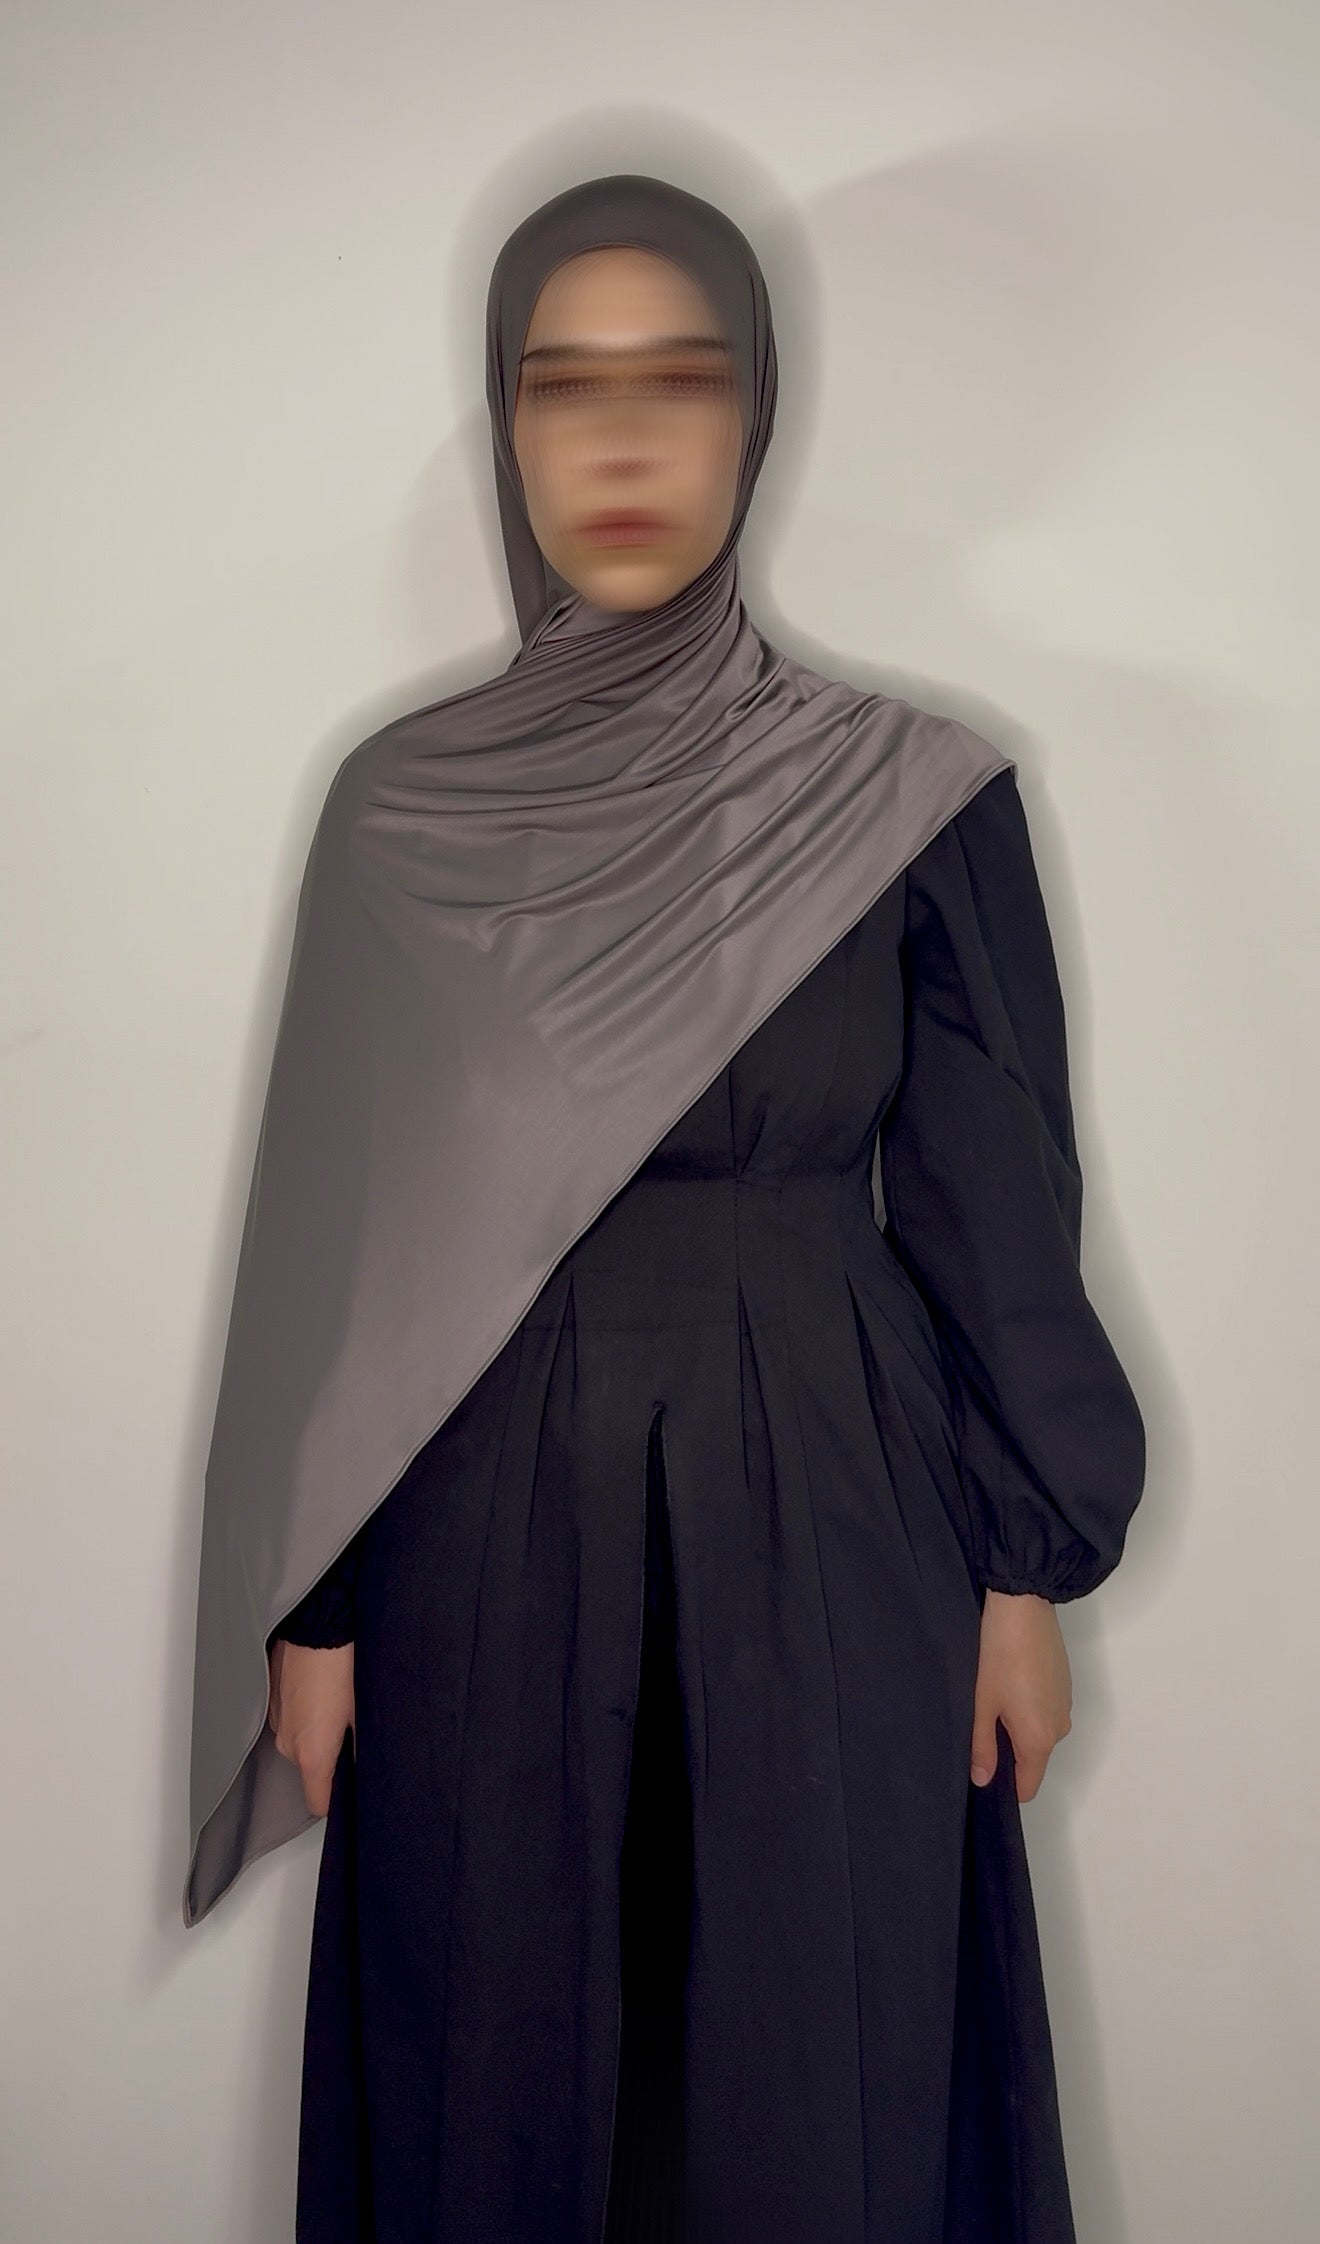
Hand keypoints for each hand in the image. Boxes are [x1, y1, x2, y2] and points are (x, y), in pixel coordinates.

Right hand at [267, 1638, 355, 1816]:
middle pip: (311, 1770)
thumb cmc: (344, 1666)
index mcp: (312, 1755)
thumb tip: (371, 1770)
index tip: (353, 1789)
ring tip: (340, 1704)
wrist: (317, 1624)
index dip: (338, 1802)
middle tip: (354, 1731)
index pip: (318, 1804)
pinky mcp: (271, 1701)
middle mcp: (287, 1744)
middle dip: (331, 1758)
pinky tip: (323, 1690)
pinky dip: (306, 1713)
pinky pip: (291, 1720)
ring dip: (318, 1732)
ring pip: (301, 1743)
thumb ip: (364, 1750)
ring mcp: (276, 1722)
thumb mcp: (366, 1712)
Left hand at [969, 1590, 1071, 1802]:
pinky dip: (1029, 1705)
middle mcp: (1060, 1728)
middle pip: (1033, 1758)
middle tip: (980, 1722)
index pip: (1029, 1786)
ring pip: (1039, 1732)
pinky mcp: (1065, 1685)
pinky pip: (1046, 1710)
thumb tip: (983, 1780)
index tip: (984, 1770)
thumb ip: (982, 1747)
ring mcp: (1066, 1705)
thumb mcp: (982, 1704)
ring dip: (1017, 1724)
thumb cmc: (1000, 1655)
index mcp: (1039, 1740)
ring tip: (993, 1696)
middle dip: (1007, 1750)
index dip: (1005, 1785)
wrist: (1024, 1606)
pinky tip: (1010, 1680)